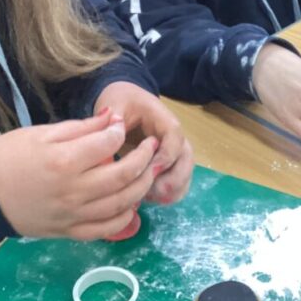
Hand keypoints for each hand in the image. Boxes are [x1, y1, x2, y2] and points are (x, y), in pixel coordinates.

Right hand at [0, 110, 157, 239]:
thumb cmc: (9, 157)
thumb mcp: (42, 132)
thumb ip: (82, 127)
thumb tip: (114, 117)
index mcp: (64, 161)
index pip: (108, 144)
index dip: (120, 132)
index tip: (120, 125)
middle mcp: (73, 191)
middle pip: (124, 176)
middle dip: (144, 159)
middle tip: (151, 147)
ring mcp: (73, 215)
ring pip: (122, 204)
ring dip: (142, 187)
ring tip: (148, 172)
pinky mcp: (70, 232)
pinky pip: (107, 229)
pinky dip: (126, 216)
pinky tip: (132, 202)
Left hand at [94, 82, 193, 205]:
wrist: (125, 100)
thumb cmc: (120, 101)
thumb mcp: (114, 103)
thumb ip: (114, 116)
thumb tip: (115, 129)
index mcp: (162, 117)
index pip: (174, 135)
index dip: (166, 154)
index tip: (150, 169)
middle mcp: (173, 134)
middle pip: (186, 156)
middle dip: (174, 178)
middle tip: (154, 193)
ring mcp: (173, 149)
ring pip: (185, 171)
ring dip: (173, 188)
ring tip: (151, 198)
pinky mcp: (169, 162)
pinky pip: (178, 180)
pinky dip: (170, 193)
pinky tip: (152, 200)